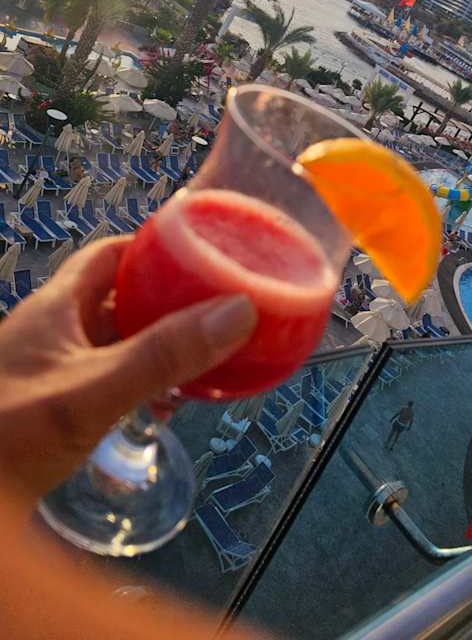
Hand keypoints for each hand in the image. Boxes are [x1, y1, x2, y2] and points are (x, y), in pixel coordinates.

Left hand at [0, 237, 256, 505]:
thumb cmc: (11, 434)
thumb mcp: (93, 391)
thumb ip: (163, 355)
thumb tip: (239, 310)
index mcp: (56, 307)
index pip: (111, 254)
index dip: (156, 247)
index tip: (203, 254)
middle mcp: (51, 330)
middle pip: (118, 298)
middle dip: (167, 304)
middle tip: (216, 313)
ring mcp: (48, 370)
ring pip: (113, 342)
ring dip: (155, 348)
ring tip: (201, 363)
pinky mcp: (49, 407)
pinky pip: (104, 378)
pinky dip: (137, 383)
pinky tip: (160, 408)